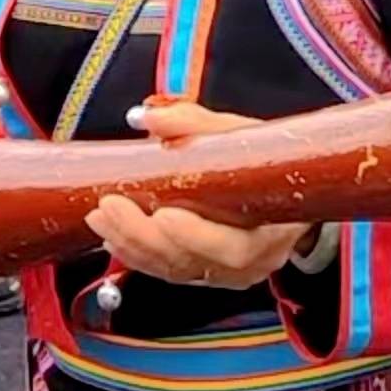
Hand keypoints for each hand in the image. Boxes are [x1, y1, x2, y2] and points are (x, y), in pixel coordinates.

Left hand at [81, 100, 312, 287]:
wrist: (289, 188)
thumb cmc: (270, 163)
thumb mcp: (241, 135)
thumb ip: (195, 124)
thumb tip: (150, 117)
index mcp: (271, 230)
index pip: (234, 247)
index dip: (195, 235)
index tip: (161, 214)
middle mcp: (251, 260)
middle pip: (193, 262)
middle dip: (145, 236)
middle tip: (111, 206)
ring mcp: (227, 272)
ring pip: (175, 270)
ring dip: (132, 245)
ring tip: (101, 218)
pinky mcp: (206, 273)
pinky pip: (168, 271)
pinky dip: (137, 255)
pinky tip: (113, 237)